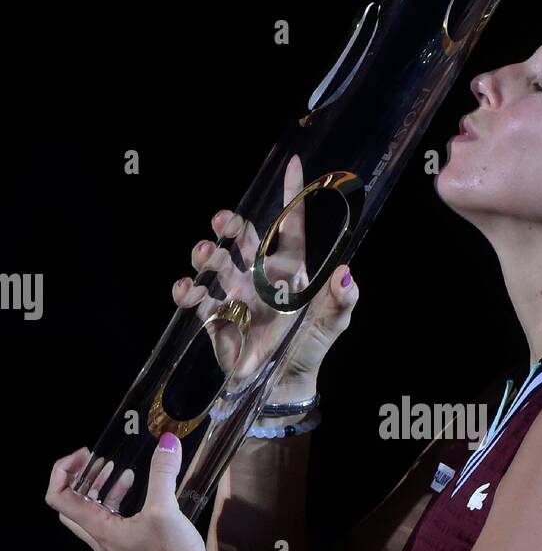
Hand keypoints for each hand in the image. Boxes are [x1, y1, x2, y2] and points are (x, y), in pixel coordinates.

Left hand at [45, 438, 210, 550]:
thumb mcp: (165, 511)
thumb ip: (162, 474)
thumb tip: (166, 442)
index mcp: (98, 529)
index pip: (58, 498)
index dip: (63, 471)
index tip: (85, 455)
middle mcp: (99, 539)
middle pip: (70, 505)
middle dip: (78, 479)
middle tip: (94, 461)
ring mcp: (113, 545)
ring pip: (91, 513)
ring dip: (99, 488)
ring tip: (117, 470)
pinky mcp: (129, 548)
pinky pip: (111, 520)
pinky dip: (116, 500)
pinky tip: (137, 490)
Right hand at [171, 154, 359, 386]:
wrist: (282, 386)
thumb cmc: (309, 348)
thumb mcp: (332, 324)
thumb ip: (342, 300)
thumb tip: (345, 273)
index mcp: (290, 271)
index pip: (291, 226)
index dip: (293, 196)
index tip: (293, 165)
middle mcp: (260, 277)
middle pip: (243, 239)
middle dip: (231, 225)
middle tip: (223, 221)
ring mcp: (236, 295)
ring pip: (216, 264)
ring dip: (207, 255)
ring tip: (205, 254)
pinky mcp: (216, 318)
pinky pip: (197, 299)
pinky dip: (187, 291)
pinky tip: (187, 287)